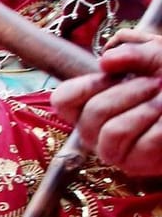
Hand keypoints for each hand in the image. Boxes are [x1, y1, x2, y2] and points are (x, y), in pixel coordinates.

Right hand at [54, 30, 161, 176]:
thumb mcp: (158, 53)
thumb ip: (132, 51)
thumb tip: (106, 61)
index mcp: (92, 104)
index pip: (63, 100)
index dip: (86, 84)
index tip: (113, 74)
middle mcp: (97, 131)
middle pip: (92, 113)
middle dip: (130, 91)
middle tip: (156, 83)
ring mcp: (115, 151)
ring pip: (112, 131)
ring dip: (146, 109)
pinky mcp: (138, 165)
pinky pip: (140, 145)